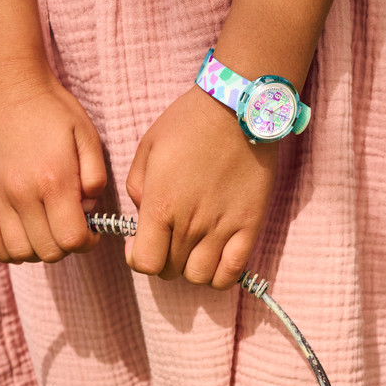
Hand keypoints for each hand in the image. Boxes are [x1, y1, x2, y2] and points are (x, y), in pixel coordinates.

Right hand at [0, 63, 107, 263]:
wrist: (7, 82)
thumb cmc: (52, 109)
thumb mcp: (88, 137)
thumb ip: (96, 178)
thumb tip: (88, 211)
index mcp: (53, 180)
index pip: (72, 240)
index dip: (87, 242)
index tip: (90, 231)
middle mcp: (22, 192)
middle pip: (47, 251)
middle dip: (64, 246)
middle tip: (67, 226)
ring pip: (18, 252)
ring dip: (36, 250)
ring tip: (44, 230)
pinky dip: (6, 248)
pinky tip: (20, 234)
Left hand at [124, 85, 277, 289]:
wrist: (238, 108)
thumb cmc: (188, 123)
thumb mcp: (147, 148)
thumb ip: (137, 188)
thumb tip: (143, 218)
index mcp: (160, 205)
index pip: (144, 263)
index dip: (138, 259)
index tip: (139, 245)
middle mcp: (190, 224)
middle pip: (170, 271)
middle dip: (164, 260)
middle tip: (168, 240)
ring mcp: (222, 228)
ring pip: (198, 277)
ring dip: (191, 268)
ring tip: (192, 249)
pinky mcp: (249, 227)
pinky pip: (231, 273)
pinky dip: (220, 275)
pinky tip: (216, 258)